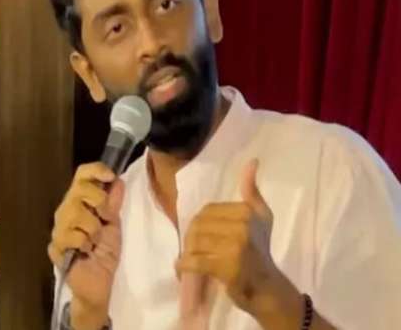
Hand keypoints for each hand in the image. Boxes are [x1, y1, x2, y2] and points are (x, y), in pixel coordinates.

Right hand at [48, 163, 124, 329]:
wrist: (97, 284)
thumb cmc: (104, 253)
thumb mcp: (114, 225)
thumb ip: (114, 204)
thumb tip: (118, 181)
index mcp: (79, 202)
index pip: (81, 175)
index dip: (95, 170)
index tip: (110, 175)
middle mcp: (66, 210)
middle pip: (79, 189)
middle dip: (99, 202)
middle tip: (106, 219)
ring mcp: (58, 228)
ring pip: (76, 212)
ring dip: (94, 228)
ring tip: (94, 241)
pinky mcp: (55, 246)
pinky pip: (72, 235)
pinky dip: (85, 243)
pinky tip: (85, 251)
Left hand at [175, 160, 303, 328]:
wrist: (267, 287)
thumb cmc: (261, 250)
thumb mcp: (261, 216)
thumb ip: (252, 191)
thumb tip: (251, 162)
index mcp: (246, 211)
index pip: (208, 210)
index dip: (200, 223)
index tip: (202, 236)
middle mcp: (242, 226)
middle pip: (198, 226)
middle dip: (191, 239)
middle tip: (191, 249)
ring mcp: (234, 247)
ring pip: (194, 242)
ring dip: (187, 252)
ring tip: (188, 259)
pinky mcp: (225, 267)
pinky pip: (194, 261)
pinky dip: (184, 265)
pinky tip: (182, 268)